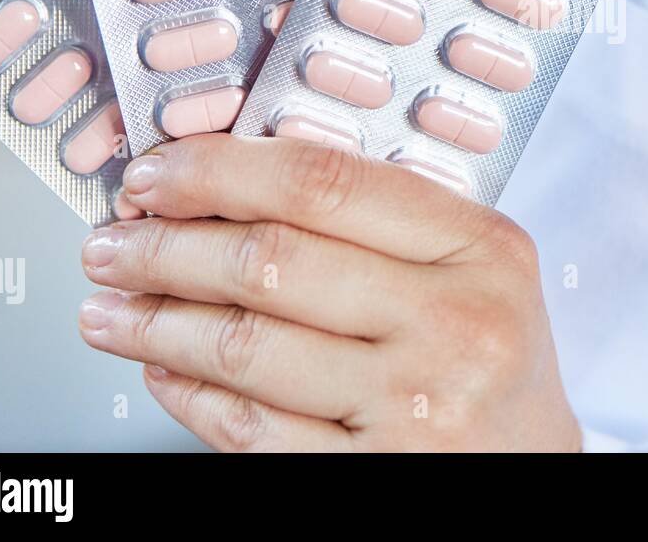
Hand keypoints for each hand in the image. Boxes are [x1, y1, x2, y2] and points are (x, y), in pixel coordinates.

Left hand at [77, 134, 580, 451]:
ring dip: (156, 321)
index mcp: (481, 248)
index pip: (325, 184)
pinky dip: (187, 395)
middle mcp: (456, 323)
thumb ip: (379, 222)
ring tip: (112, 306)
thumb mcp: (474, 268)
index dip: (219, 170)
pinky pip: (252, 429)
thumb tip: (225, 188)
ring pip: (246, 346)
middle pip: (272, 260)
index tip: (157, 174)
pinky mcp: (374, 477)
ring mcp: (415, 407)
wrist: (535, 468)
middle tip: (113, 244)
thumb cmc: (491, 358)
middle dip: (165, 247)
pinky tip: (162, 370)